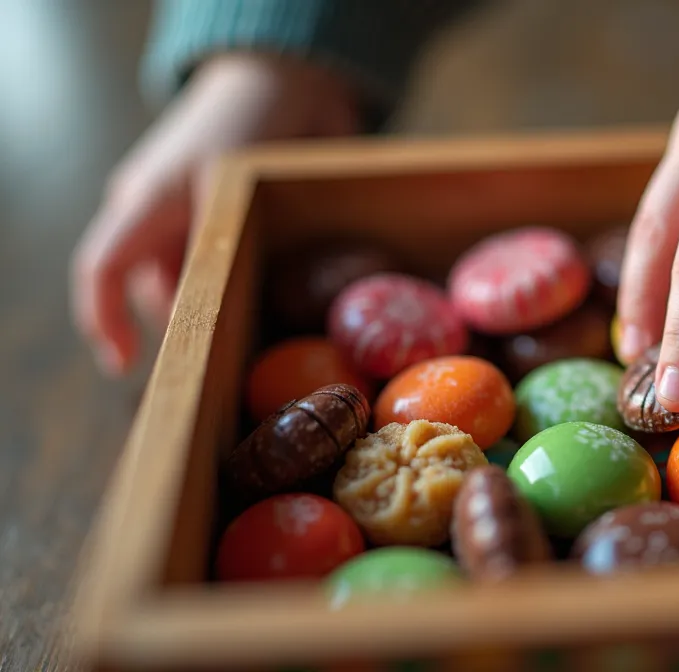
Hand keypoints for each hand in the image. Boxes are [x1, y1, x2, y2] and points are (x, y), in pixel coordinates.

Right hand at [71, 54, 359, 375]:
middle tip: (227, 363)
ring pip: (195, 292)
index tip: (124, 365)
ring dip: (223, 314)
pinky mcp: (231, 230)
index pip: (102, 268)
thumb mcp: (228, 182)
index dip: (104, 320)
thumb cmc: (253, 123)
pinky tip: (279, 310)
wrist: (290, 83)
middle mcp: (159, 218)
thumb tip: (199, 309)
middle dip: (186, 328)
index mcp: (144, 202)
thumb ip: (211, 240)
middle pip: (156, 293)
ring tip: (260, 333)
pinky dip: (247, 298)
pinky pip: (229, 278)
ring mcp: (194, 225)